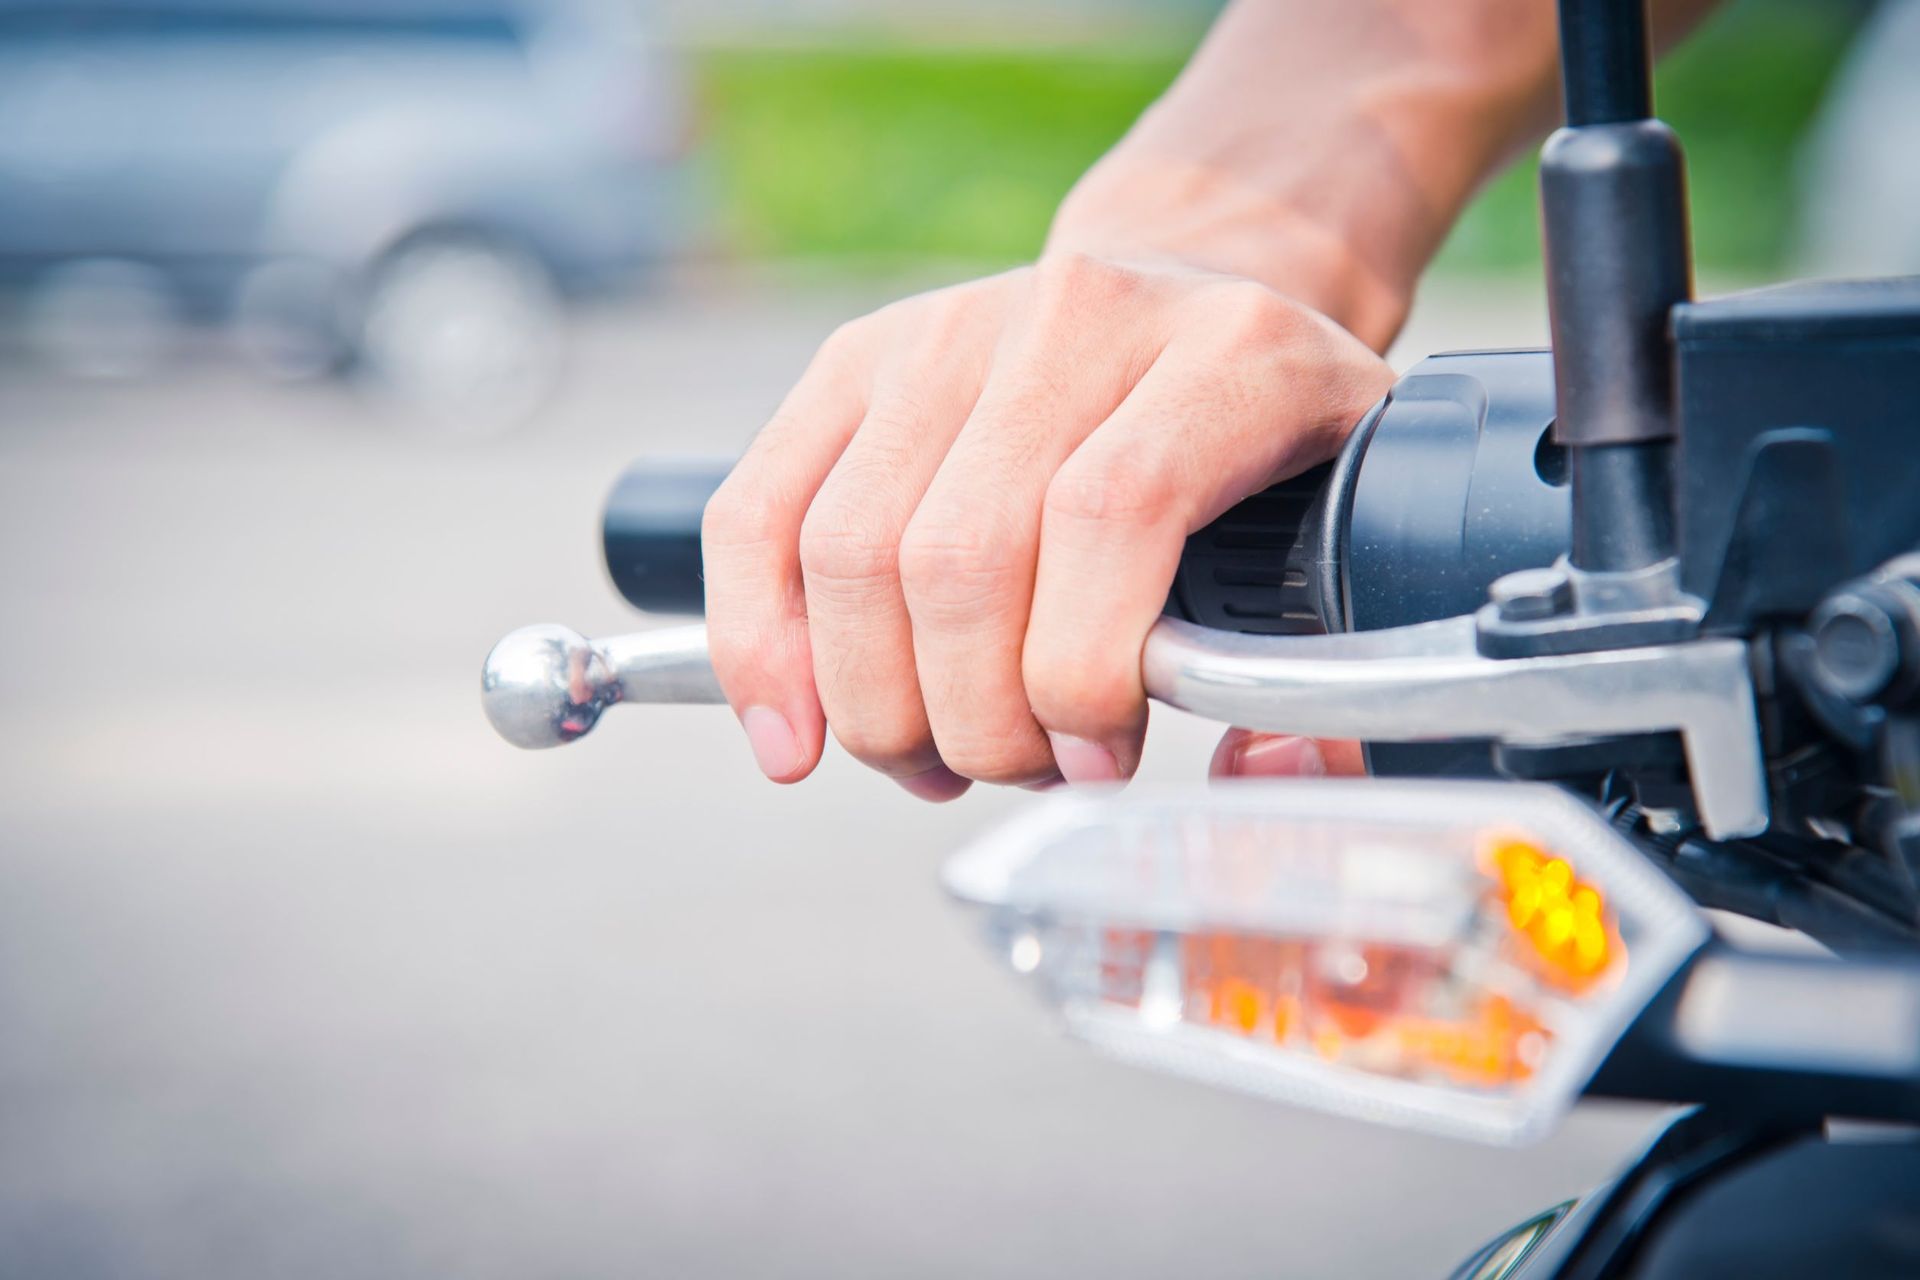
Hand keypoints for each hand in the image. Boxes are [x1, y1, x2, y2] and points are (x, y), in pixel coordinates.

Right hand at [701, 251, 1394, 798]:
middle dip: (972, 718)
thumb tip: (1248, 775)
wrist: (1194, 285)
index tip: (1095, 758)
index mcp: (1229, 352)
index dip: (1079, 668)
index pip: (1109, 511)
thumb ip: (1323, 669)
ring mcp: (949, 328)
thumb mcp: (1346, 520)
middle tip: (1014, 769)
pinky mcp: (856, 357)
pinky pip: (761, 513)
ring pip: (854, 551)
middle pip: (963, 553)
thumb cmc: (1266, 440)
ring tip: (933, 757)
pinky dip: (759, 643)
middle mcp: (1079, 316)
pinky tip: (792, 736)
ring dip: (877, 704)